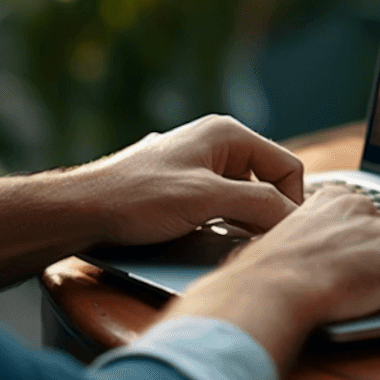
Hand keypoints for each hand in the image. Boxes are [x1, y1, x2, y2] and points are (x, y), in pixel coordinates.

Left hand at [77, 114, 304, 244]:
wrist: (84, 209)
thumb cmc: (139, 198)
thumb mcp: (207, 200)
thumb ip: (259, 204)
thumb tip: (295, 219)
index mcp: (228, 134)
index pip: (287, 167)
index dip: (292, 203)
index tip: (283, 235)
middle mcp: (217, 143)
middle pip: (268, 181)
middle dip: (269, 212)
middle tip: (262, 244)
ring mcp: (200, 163)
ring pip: (246, 194)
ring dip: (247, 219)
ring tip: (238, 244)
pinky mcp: (186, 184)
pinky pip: (223, 202)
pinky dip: (228, 221)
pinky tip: (214, 238)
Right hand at [168, 187, 379, 375]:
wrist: (276, 289)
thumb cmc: (264, 273)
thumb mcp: (275, 239)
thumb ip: (293, 237)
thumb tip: (280, 256)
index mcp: (334, 198)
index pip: (362, 213)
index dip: (361, 238)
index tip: (358, 255)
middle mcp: (367, 209)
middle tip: (369, 278)